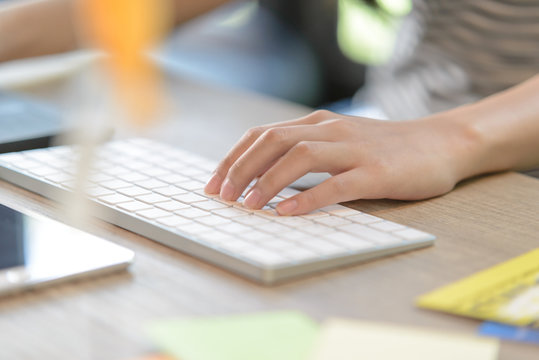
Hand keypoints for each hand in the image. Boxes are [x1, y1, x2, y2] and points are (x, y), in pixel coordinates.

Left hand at [205, 110, 474, 214]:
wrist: (441, 144)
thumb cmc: (385, 148)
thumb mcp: (340, 141)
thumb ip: (308, 150)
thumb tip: (264, 177)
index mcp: (318, 123)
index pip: (263, 134)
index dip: (233, 158)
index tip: (213, 183)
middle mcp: (331, 130)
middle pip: (273, 141)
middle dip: (240, 169)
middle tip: (222, 196)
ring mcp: (354, 150)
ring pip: (300, 157)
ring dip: (267, 182)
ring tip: (247, 206)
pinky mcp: (376, 172)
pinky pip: (336, 184)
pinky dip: (308, 199)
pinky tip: (287, 213)